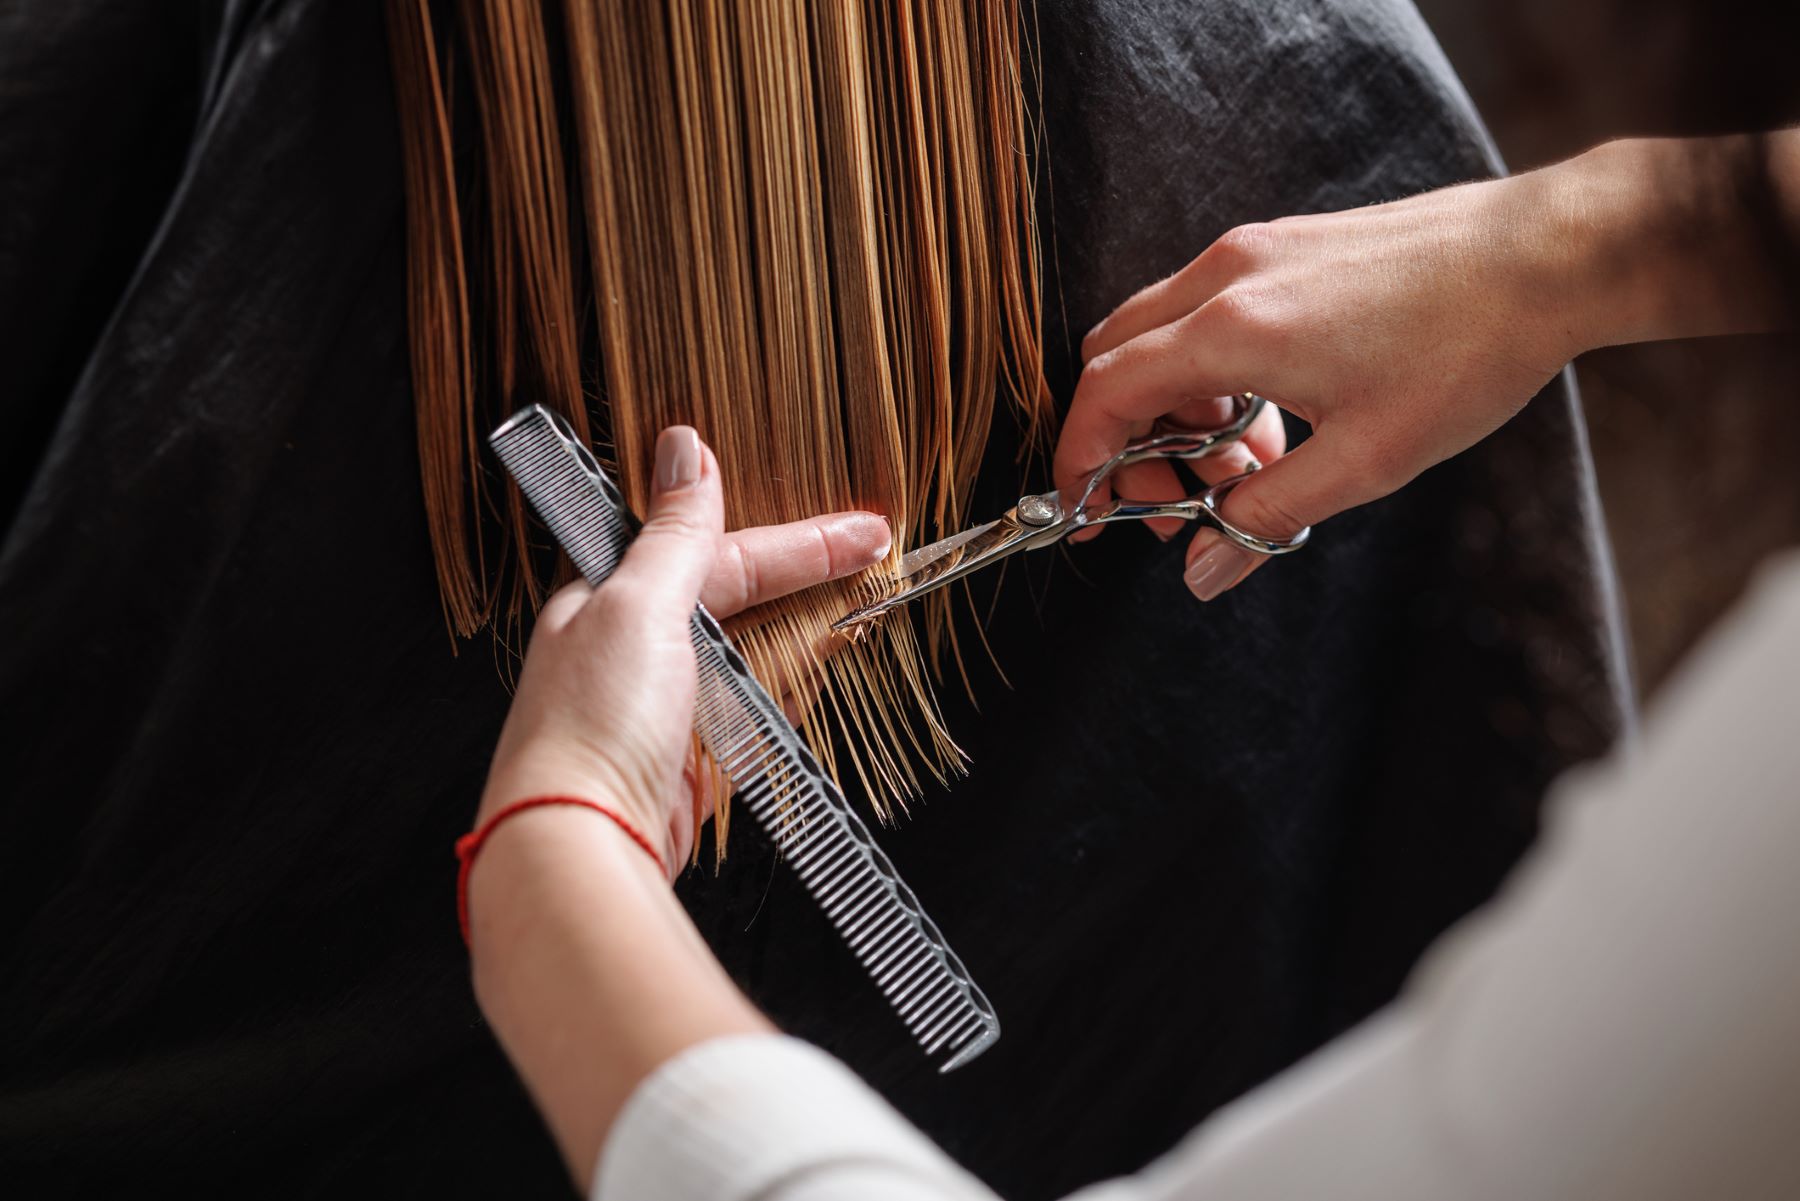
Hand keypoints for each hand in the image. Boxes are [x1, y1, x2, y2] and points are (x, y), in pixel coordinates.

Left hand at [478, 426, 889, 876]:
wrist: (581, 844)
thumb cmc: (591, 724)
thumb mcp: (637, 605)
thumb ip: (675, 534)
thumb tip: (686, 447)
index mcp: (610, 601)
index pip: (720, 555)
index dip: (797, 544)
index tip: (863, 534)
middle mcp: (636, 654)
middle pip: (741, 604)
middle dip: (809, 583)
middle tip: (877, 563)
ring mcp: (666, 714)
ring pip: (753, 661)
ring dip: (808, 638)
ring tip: (866, 619)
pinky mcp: (689, 769)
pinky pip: (753, 724)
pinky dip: (790, 701)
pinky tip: (821, 682)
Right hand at [1055, 170, 1582, 600]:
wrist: (1545, 257)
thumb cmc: (1466, 350)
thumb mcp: (1365, 462)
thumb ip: (1264, 517)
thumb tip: (1202, 573)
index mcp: (1234, 327)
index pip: (1107, 391)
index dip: (1081, 458)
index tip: (1087, 509)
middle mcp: (1228, 275)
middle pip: (1115, 357)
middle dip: (1125, 440)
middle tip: (1177, 502)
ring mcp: (1255, 251)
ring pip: (1158, 333)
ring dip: (1173, 409)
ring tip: (1244, 468)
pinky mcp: (1285, 246)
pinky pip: (1205, 310)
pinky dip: (1207, 371)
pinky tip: (1272, 417)